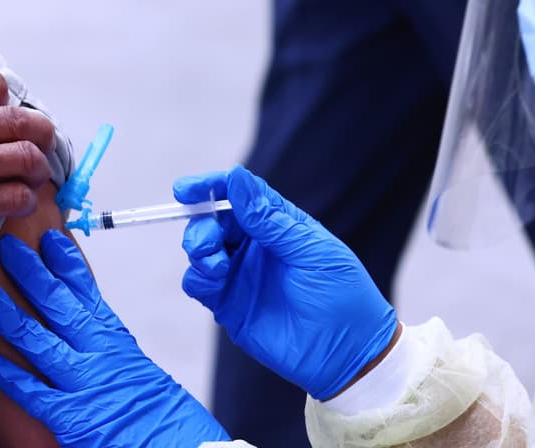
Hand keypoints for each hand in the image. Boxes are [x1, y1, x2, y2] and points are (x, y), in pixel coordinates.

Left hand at [0, 231, 228, 447]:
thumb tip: (93, 343)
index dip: (65, 263)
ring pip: (37, 338)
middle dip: (30, 272)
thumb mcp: (145, 378)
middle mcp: (100, 356)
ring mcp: (84, 385)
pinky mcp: (72, 419)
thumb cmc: (171, 424)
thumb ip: (114, 359)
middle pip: (59, 304)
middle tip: (8, 248)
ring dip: (8, 312)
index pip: (87, 293)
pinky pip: (30, 390)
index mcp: (118, 344)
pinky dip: (5, 372)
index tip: (49, 240)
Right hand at [175, 165, 398, 399]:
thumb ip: (269, 218)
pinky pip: (197, 282)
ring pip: (200, 248)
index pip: (239, 195)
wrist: (347, 356)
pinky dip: (196, 277)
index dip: (211, 187)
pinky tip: (213, 281)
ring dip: (198, 248)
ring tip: (216, 265)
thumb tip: (236, 177)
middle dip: (201, 223)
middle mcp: (254, 246)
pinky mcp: (227, 304)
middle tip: (208, 241)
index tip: (187, 189)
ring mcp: (239, 274)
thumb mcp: (311, 251)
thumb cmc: (343, 296)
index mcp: (277, 225)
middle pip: (212, 220)